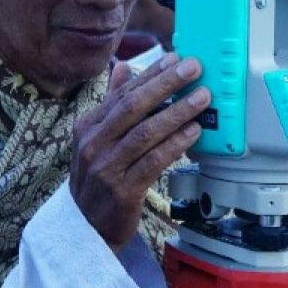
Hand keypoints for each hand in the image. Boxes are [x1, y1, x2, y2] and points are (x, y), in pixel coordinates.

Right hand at [69, 53, 209, 251]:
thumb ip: (111, 104)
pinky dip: (175, 144)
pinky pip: (153, 161)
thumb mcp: (95, 140)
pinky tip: (193, 132)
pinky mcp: (122, 190)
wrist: (85, 228)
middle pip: (134, 107)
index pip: (122, 94)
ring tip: (202, 98)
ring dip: (177, 112)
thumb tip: (124, 68)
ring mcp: (106, 168)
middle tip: (193, 68)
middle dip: (167, 84)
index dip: (151, 75)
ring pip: (146, 133)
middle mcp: (93, 144)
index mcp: (86, 127)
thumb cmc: (96, 180)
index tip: (175, 58)